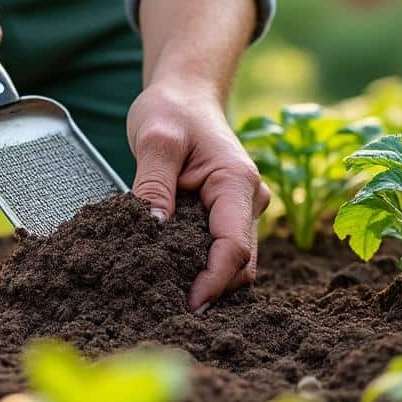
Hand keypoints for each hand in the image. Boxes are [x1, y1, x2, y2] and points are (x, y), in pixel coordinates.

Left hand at [128, 81, 270, 310]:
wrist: (186, 94)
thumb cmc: (172, 109)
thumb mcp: (155, 139)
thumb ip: (153, 185)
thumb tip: (151, 229)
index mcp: (236, 182)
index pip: (234, 246)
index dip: (213, 281)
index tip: (187, 304)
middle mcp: (250, 200)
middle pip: (239, 264)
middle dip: (210, 290)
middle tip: (165, 308)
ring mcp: (243, 210)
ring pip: (234, 263)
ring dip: (205, 282)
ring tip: (164, 296)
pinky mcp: (228, 216)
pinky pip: (221, 252)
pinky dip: (200, 268)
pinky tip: (170, 275)